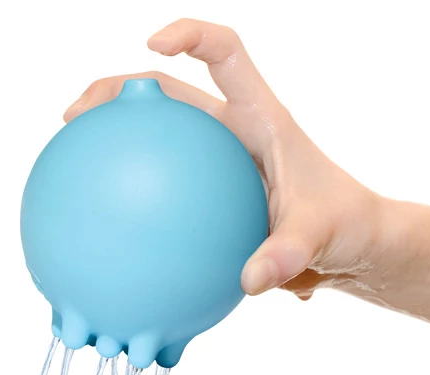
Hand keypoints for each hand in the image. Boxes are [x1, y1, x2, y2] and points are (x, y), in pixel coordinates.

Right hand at [63, 19, 390, 298]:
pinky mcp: (217, 201)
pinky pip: (171, 197)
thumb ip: (287, 256)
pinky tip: (115, 238)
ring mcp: (223, 167)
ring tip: (74, 169)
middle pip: (170, 93)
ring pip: (162, 143)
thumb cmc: (346, 226)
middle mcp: (238, 134)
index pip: (226, 54)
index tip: (153, 45)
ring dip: (119, 146)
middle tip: (75, 120)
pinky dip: (143, 207)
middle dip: (119, 94)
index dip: (190, 35)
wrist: (355, 250)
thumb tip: (250, 283)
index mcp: (263, 120)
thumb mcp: (319, 238)